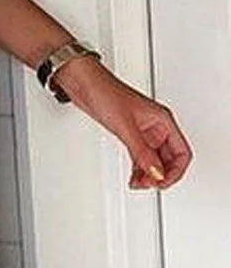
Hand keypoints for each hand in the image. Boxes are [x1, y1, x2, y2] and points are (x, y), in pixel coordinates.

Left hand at [50, 55, 192, 189]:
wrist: (84, 83)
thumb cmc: (105, 92)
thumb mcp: (125, 126)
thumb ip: (141, 151)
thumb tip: (155, 172)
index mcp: (163, 120)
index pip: (182, 152)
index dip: (175, 171)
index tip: (162, 182)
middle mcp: (156, 126)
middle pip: (170, 158)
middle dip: (162, 174)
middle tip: (149, 184)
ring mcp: (142, 130)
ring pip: (155, 159)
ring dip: (150, 174)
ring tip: (139, 184)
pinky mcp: (129, 132)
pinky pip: (141, 155)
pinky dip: (139, 168)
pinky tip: (134, 177)